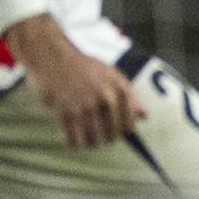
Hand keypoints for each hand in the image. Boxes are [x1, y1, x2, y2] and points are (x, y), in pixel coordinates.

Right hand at [7, 17, 143, 148]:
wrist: (54, 57)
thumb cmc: (85, 67)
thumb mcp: (112, 75)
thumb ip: (129, 96)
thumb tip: (145, 116)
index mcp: (120, 89)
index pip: (129, 125)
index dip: (123, 131)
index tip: (116, 130)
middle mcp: (105, 98)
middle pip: (113, 136)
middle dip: (106, 137)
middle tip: (98, 132)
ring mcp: (86, 106)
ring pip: (94, 141)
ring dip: (90, 142)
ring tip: (86, 135)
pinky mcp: (66, 113)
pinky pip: (74, 141)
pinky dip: (74, 142)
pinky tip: (73, 136)